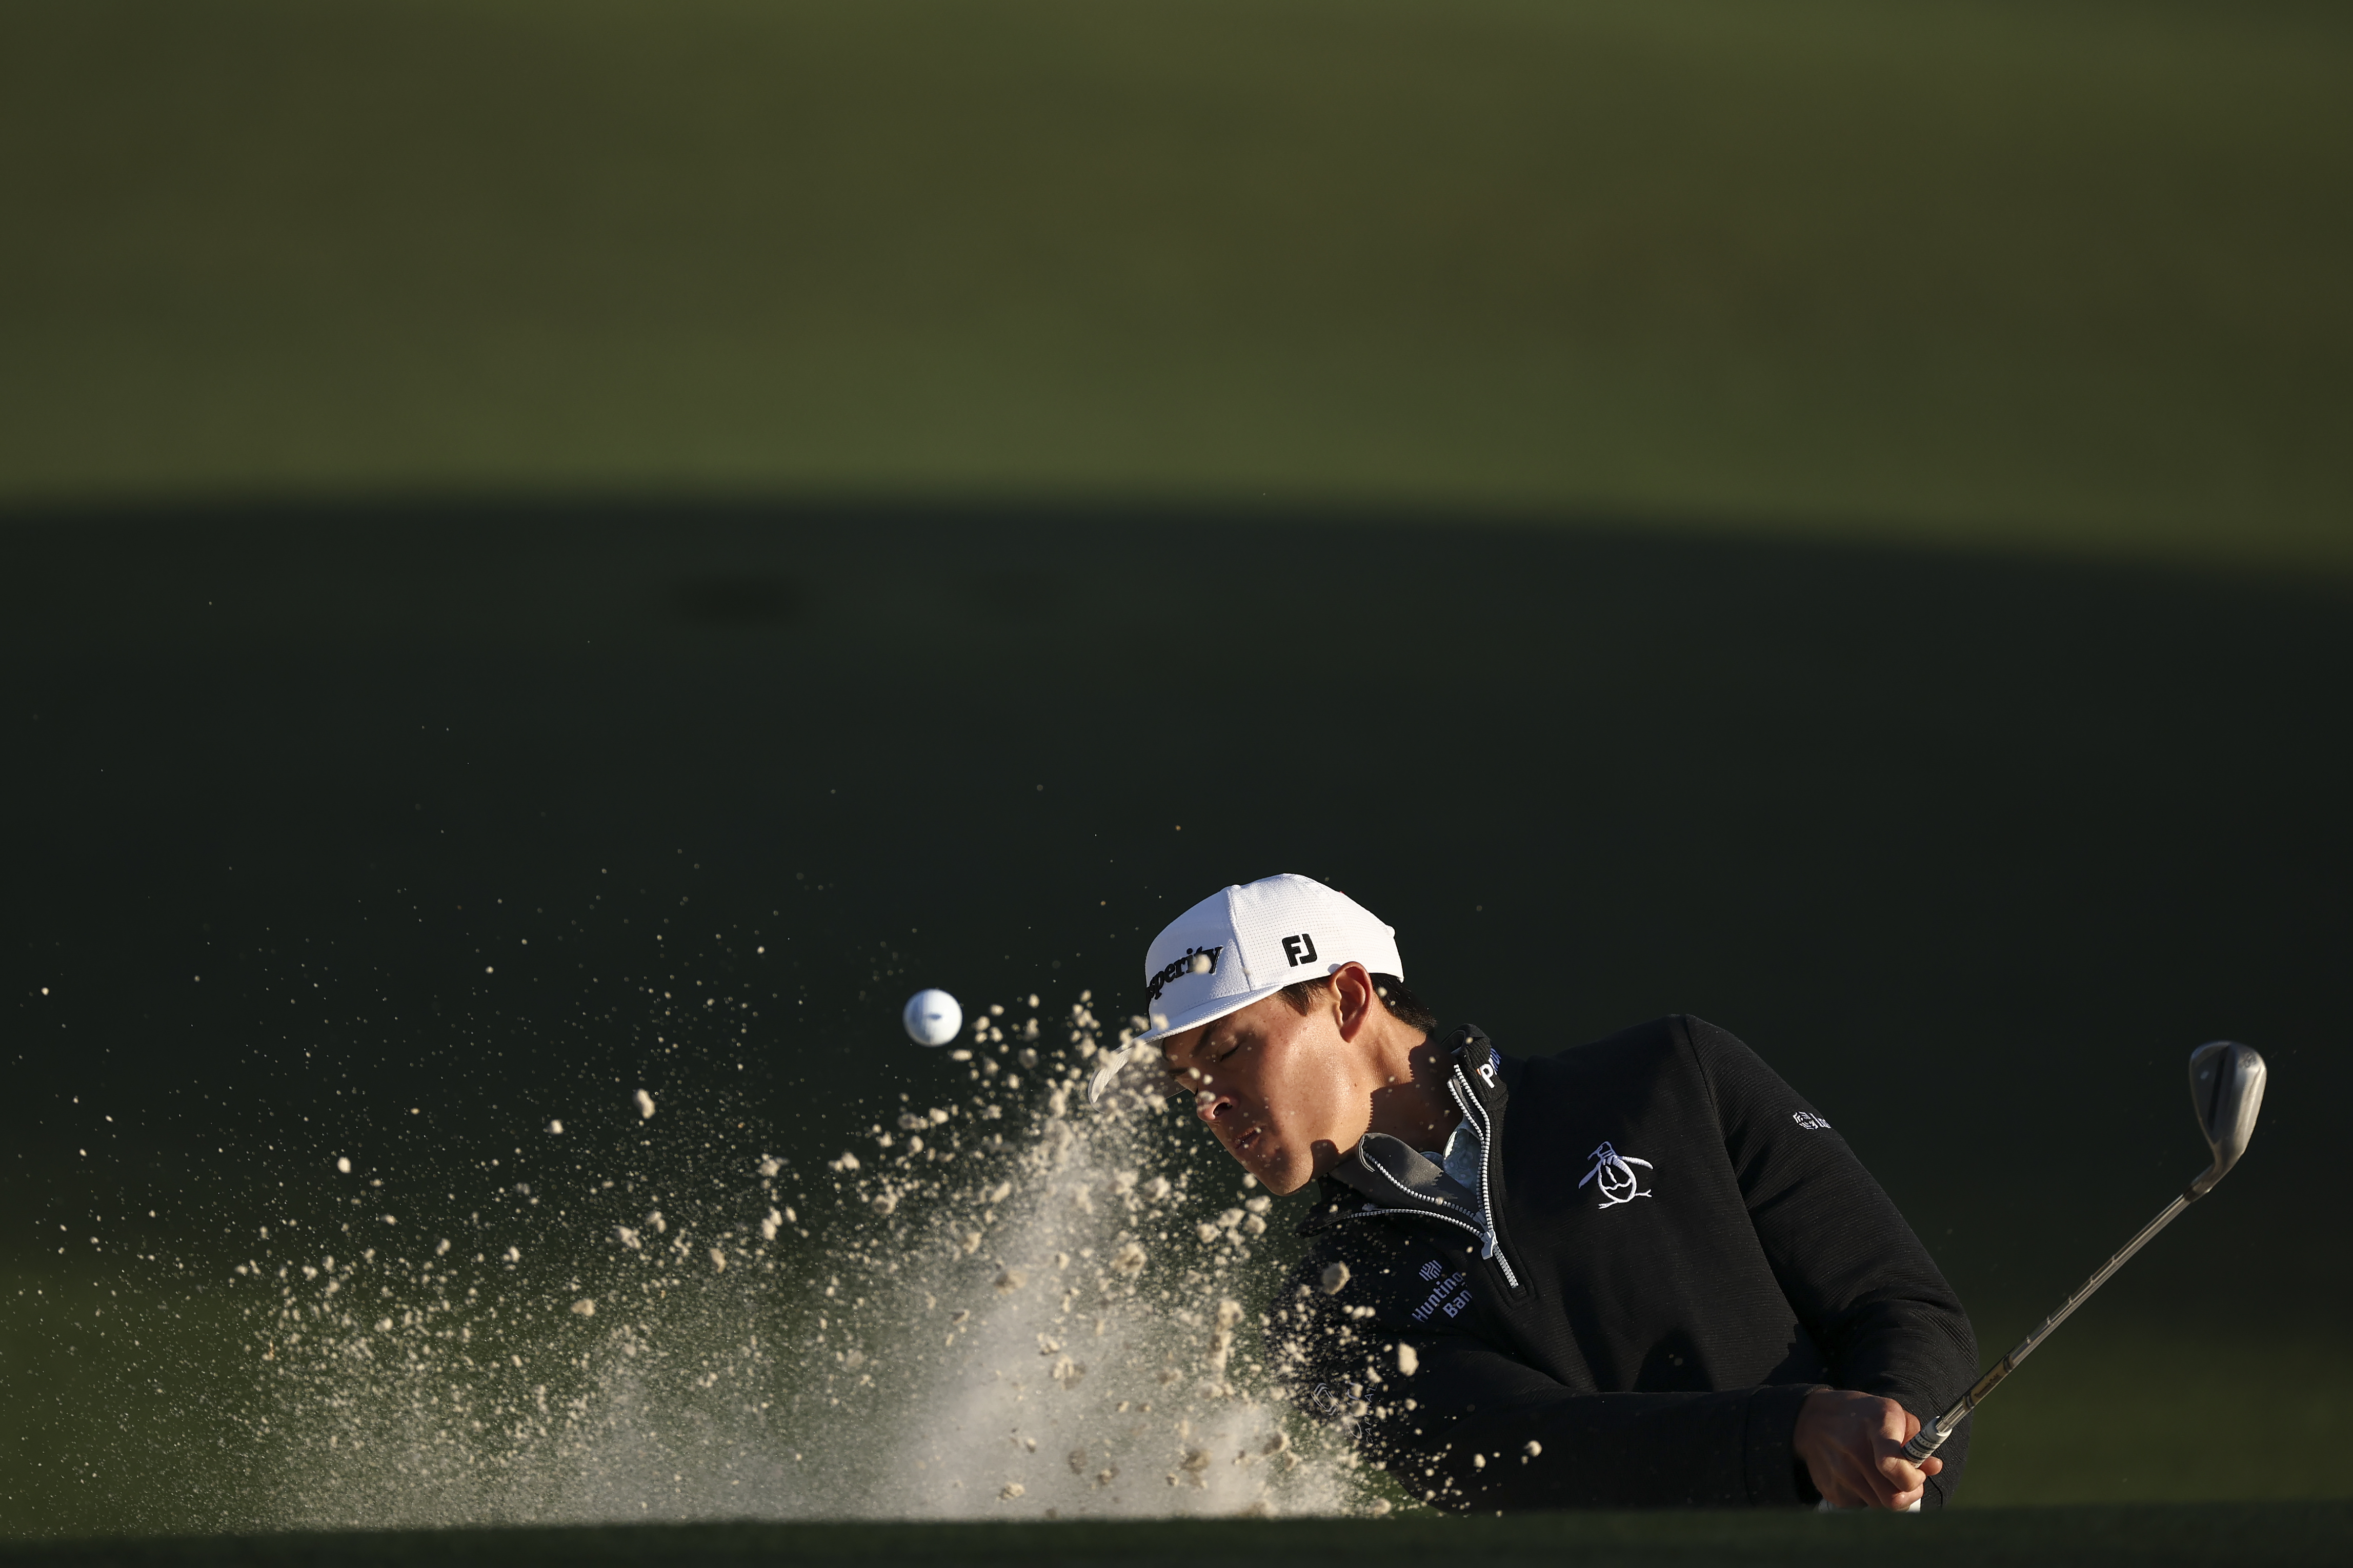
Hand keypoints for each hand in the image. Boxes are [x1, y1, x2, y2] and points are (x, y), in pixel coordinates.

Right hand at [1794, 1388, 1941, 1509]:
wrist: (1811, 1420)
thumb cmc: (1860, 1416)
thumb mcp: (1892, 1414)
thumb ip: (1917, 1441)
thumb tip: (1934, 1468)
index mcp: (1876, 1425)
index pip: (1893, 1465)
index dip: (1912, 1478)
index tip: (1917, 1474)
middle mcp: (1855, 1451)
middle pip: (1892, 1498)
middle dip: (1908, 1494)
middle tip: (1907, 1481)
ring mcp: (1840, 1473)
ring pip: (1879, 1505)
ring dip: (1886, 1494)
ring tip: (1878, 1473)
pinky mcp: (1831, 1490)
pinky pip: (1861, 1505)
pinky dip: (1866, 1495)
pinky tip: (1859, 1475)